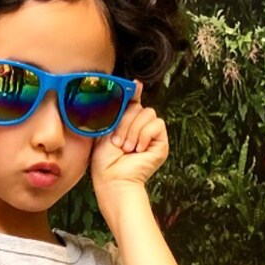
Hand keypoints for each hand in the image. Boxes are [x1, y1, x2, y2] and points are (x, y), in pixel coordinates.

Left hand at [90, 83, 168, 200]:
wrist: (112, 179)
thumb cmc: (104, 161)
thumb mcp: (106, 128)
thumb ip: (117, 107)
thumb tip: (134, 84)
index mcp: (126, 123)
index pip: (133, 101)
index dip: (134, 92)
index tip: (135, 85)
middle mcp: (140, 128)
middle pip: (138, 107)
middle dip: (126, 122)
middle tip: (118, 143)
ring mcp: (151, 135)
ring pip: (148, 113)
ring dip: (134, 130)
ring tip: (126, 148)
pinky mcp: (161, 143)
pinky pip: (156, 124)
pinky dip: (145, 135)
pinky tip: (138, 149)